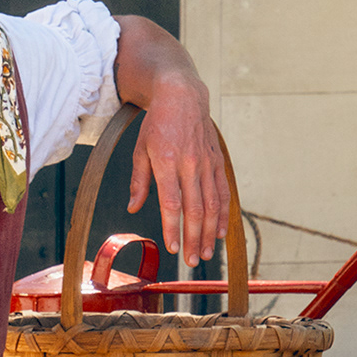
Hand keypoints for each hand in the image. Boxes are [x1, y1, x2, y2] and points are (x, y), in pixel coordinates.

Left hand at [128, 78, 229, 263]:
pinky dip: (223, 214)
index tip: (172, 248)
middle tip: (192, 260)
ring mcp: (206, 163)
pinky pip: (222, 191)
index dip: (173, 228)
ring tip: (205, 253)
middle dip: (193, 238)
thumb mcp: (140, 149)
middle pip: (195, 209)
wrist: (182, 95)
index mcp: (167, 161)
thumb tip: (133, 208)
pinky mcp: (217, 161)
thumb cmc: (157, 124)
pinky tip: (219, 231)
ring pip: (212, 204)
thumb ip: (139, 181)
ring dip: (209, 231)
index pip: (172, 203)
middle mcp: (189, 164)